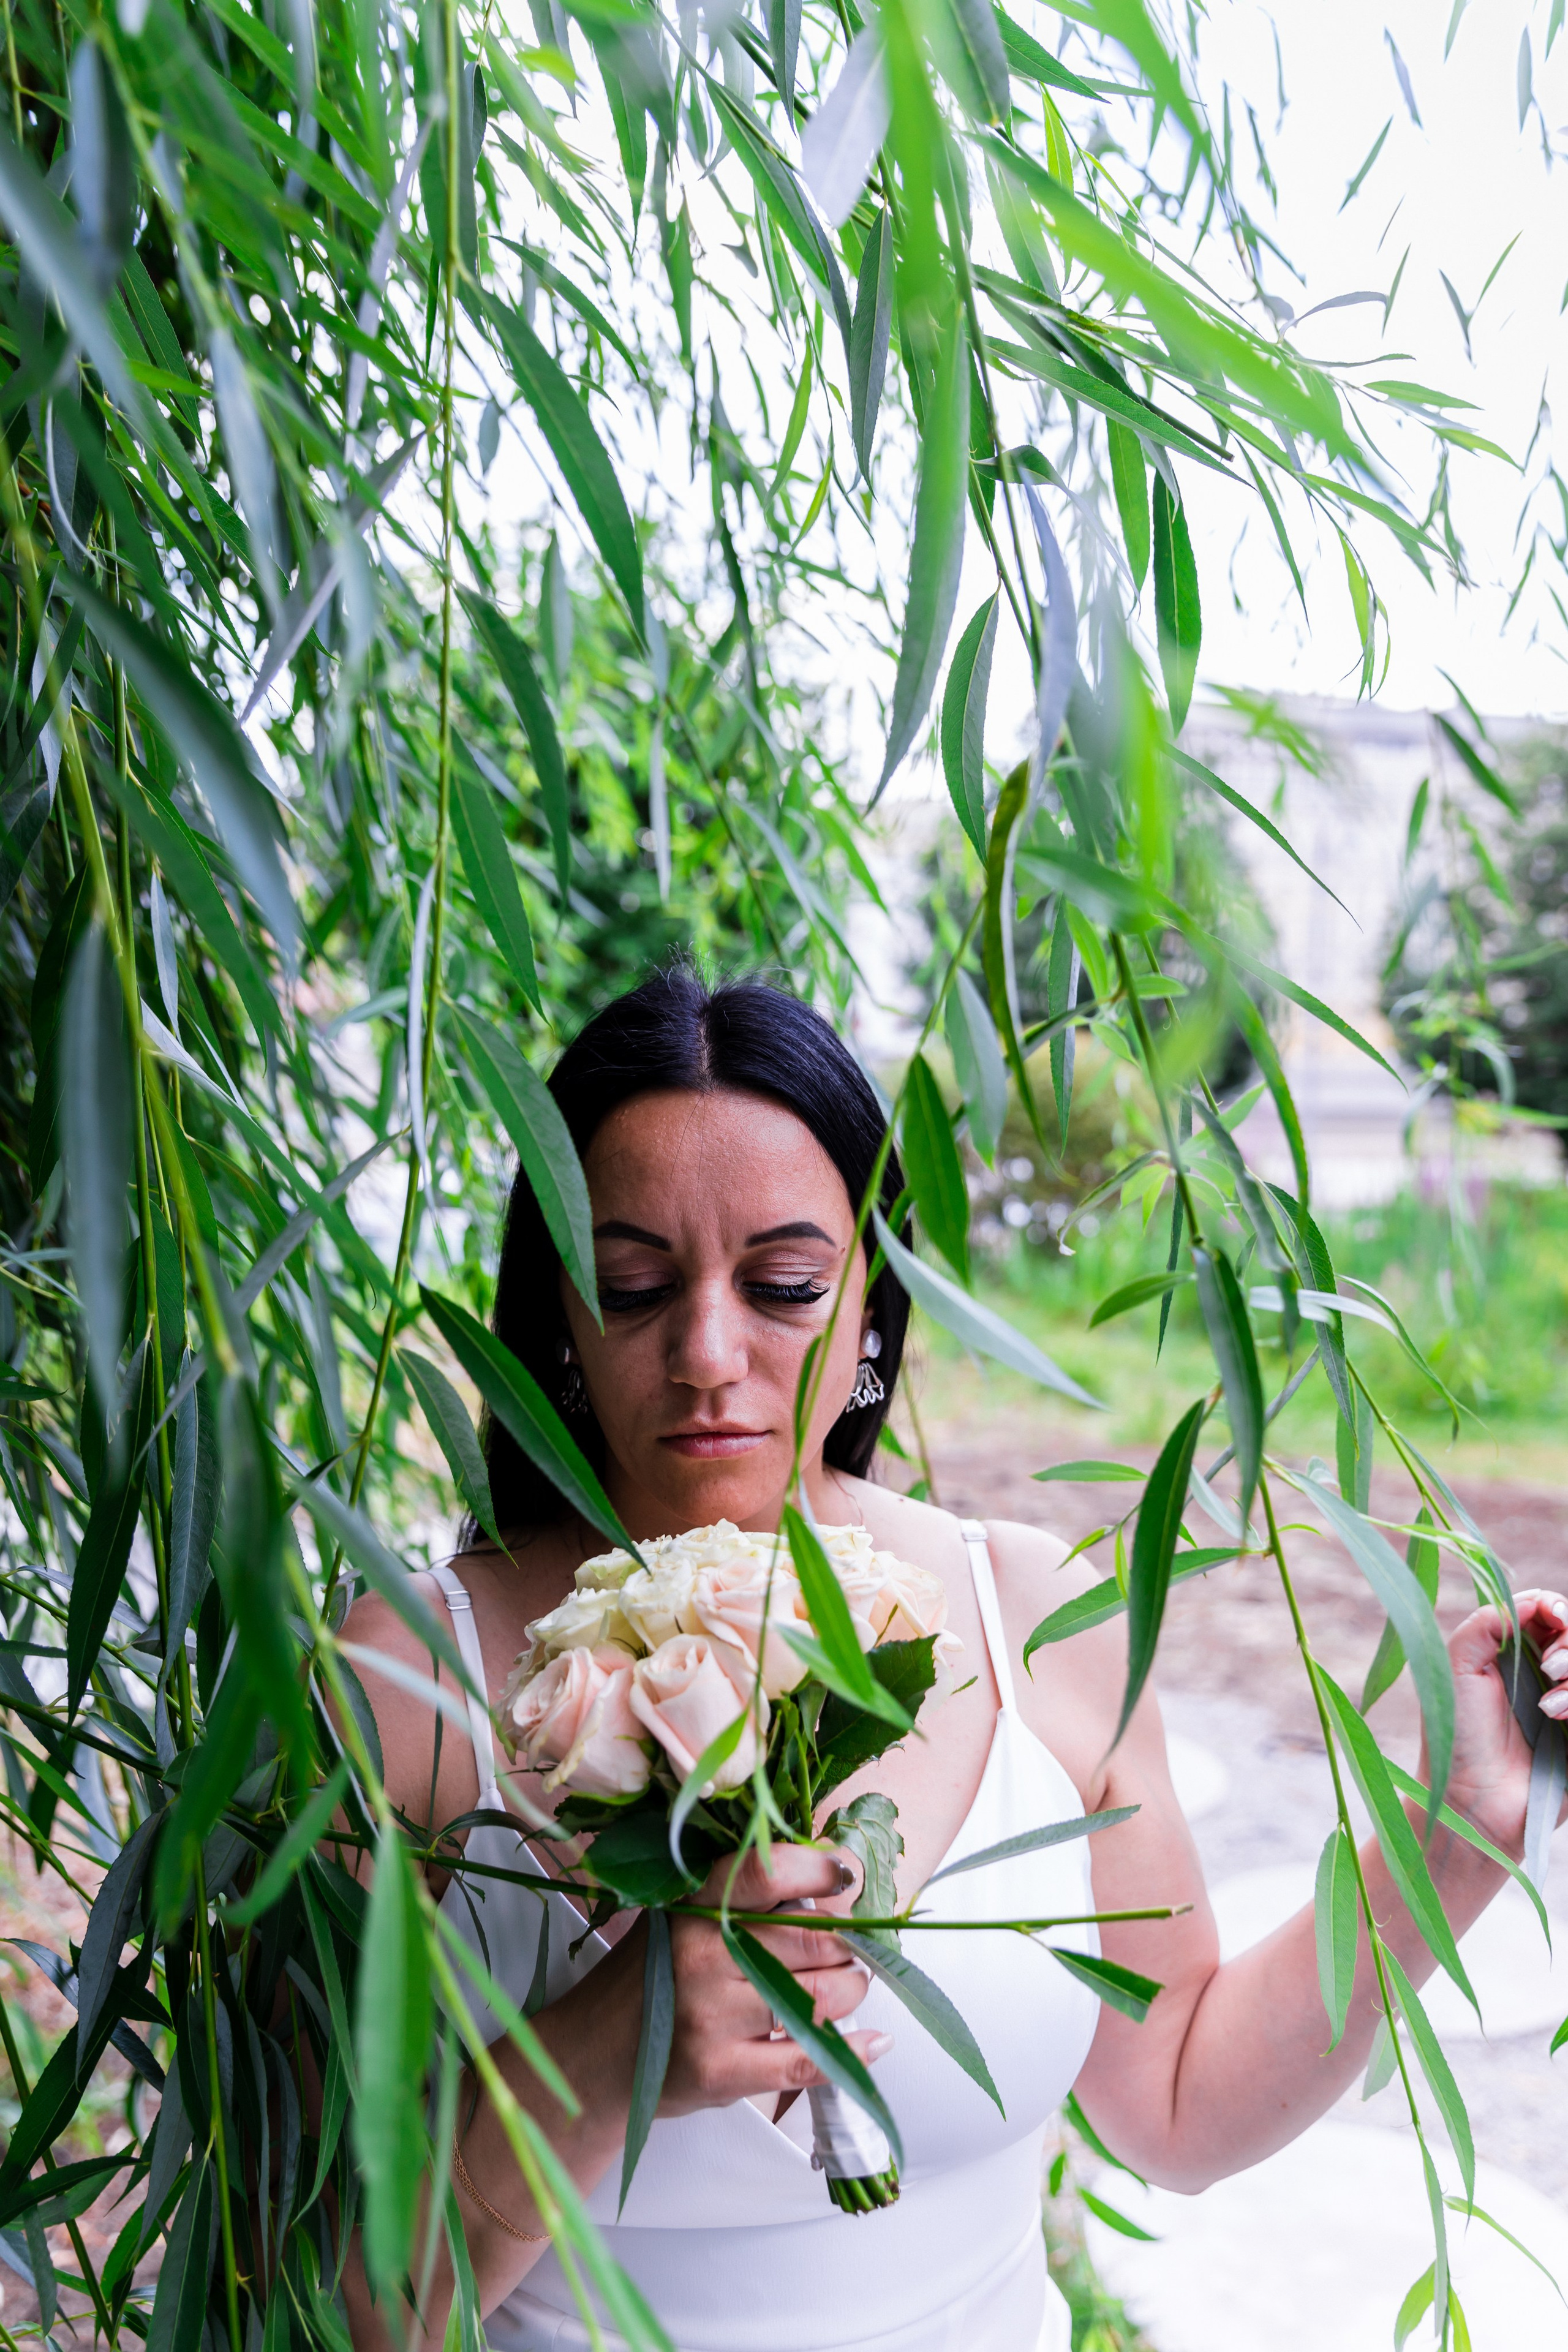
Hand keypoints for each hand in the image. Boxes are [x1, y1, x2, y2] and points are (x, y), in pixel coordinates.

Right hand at [658, 1845, 890, 2115]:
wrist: (597, 2055)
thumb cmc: (652, 1979)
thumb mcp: (683, 1919)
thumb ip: (745, 1903)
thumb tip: (831, 1887)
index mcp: (692, 1906)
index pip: (766, 1872)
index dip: (819, 1868)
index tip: (846, 1872)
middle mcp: (701, 1955)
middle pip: (813, 1940)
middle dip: (847, 1944)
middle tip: (849, 1946)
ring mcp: (710, 2017)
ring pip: (822, 1997)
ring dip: (851, 1991)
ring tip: (845, 1986)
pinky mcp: (722, 2072)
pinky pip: (809, 2061)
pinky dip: (852, 2052)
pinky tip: (873, 2041)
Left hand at [1430, 1588, 1567, 1858]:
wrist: (1472, 1801)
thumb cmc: (1458, 1734)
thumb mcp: (1459, 1665)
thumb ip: (1488, 1621)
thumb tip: (1533, 1601)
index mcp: (1513, 1651)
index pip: (1548, 1610)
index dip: (1555, 1607)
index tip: (1552, 1615)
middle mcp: (1545, 1674)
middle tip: (1549, 1666)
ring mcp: (1566, 1705)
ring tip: (1548, 1707)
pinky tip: (1558, 1717)